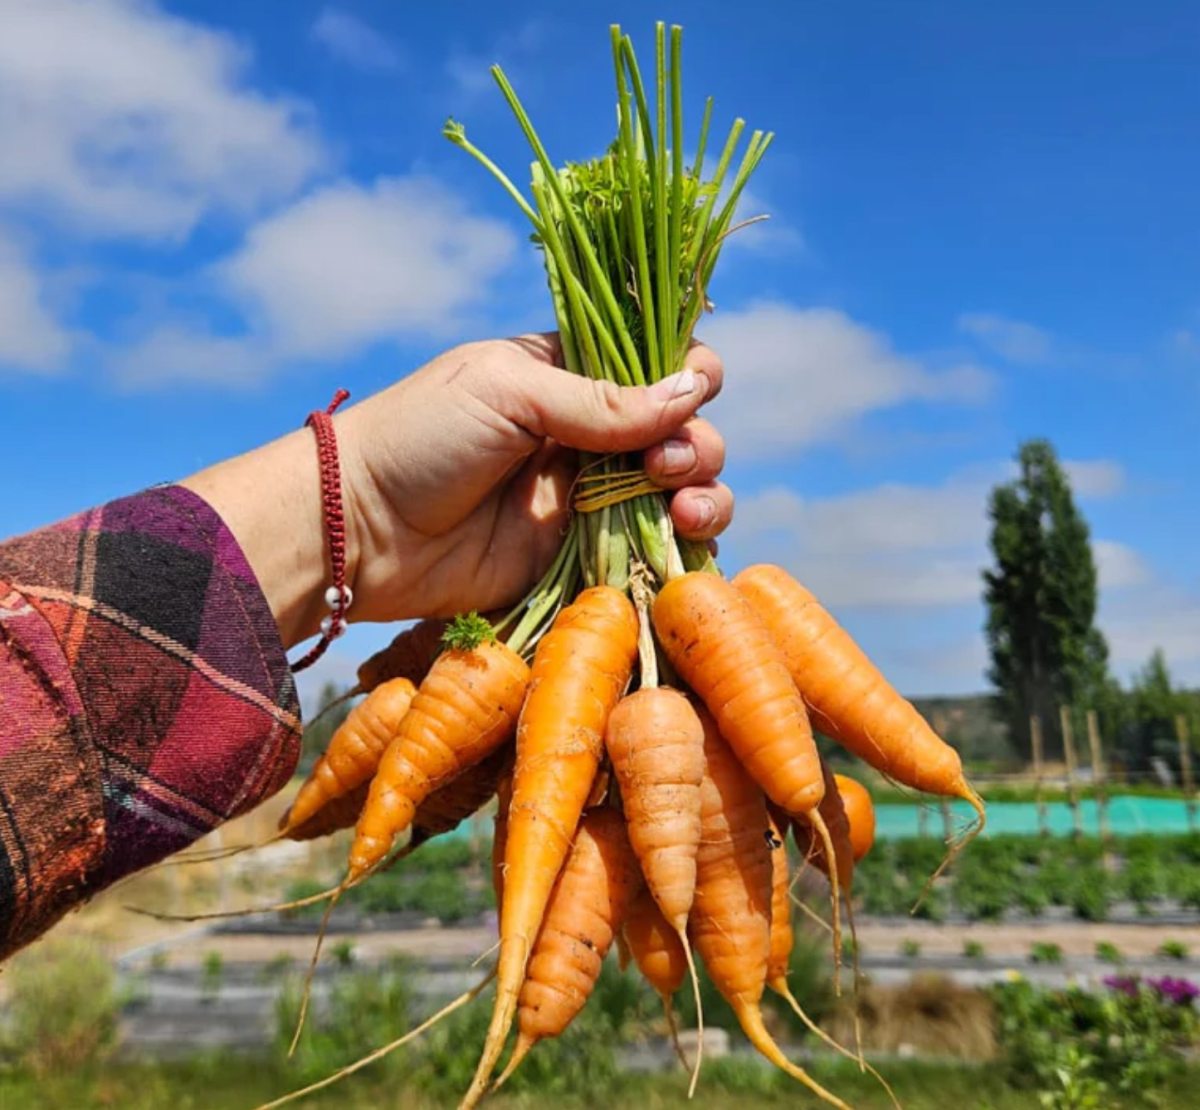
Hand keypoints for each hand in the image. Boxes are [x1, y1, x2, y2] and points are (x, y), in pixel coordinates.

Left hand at [183, 334, 731, 647]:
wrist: (359, 529)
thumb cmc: (420, 436)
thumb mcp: (509, 392)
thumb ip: (601, 399)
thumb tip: (693, 390)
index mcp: (569, 376)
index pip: (654, 364)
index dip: (688, 373)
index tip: (695, 387)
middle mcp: (588, 435)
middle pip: (682, 431)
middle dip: (697, 443)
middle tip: (664, 462)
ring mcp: (587, 499)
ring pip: (681, 491)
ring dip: (705, 491)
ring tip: (684, 505)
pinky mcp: (579, 557)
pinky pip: (650, 550)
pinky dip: (682, 545)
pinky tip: (684, 538)